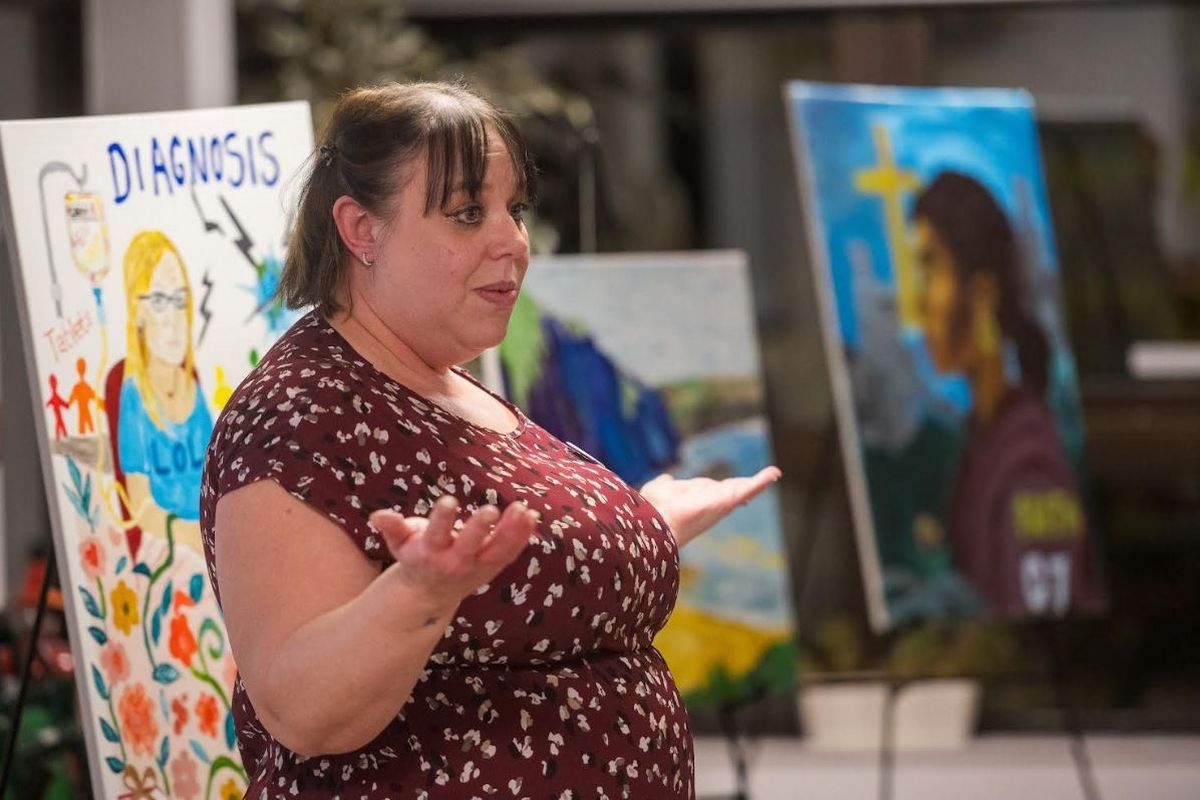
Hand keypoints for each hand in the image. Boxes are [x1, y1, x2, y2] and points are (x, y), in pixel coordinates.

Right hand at [369, 497, 535, 618]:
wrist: (431, 594)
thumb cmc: (416, 557)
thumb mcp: (399, 545)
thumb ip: (392, 528)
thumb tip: (377, 515)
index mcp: (431, 553)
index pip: (437, 534)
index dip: (442, 519)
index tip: (449, 502)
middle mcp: (455, 562)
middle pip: (470, 546)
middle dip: (479, 529)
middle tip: (490, 510)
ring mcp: (477, 566)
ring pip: (497, 550)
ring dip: (511, 531)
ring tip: (523, 509)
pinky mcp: (493, 567)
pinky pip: (511, 552)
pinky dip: (523, 536)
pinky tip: (533, 516)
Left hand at [639, 467, 780, 547]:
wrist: (654, 519)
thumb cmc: (653, 510)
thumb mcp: (661, 490)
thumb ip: (666, 485)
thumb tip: (667, 478)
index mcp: (698, 500)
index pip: (715, 491)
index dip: (727, 488)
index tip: (739, 486)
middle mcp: (711, 503)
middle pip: (733, 490)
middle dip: (748, 486)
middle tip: (766, 478)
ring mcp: (720, 502)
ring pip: (743, 490)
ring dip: (759, 482)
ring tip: (773, 474)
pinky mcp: (727, 500)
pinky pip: (749, 488)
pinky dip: (761, 480)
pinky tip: (774, 473)